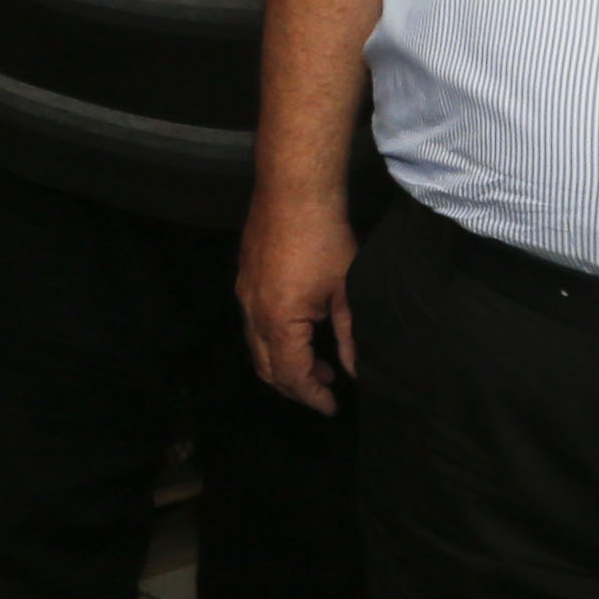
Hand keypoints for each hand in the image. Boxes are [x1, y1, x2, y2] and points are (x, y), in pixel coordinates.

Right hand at [238, 194, 357, 414]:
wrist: (293, 191)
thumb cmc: (325, 238)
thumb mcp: (345, 291)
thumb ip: (349, 336)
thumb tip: (355, 370)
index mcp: (278, 321)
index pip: (291, 375)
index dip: (312, 395)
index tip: (332, 407)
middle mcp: (253, 314)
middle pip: (267, 369)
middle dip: (295, 386)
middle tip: (326, 388)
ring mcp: (244, 296)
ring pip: (257, 348)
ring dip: (284, 363)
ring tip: (318, 362)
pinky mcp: (244, 281)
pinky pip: (253, 325)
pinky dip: (274, 341)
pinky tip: (300, 330)